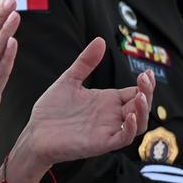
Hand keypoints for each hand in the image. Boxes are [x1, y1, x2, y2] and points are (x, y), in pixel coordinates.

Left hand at [9, 38, 153, 182]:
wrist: (35, 132)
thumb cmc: (52, 109)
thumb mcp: (70, 80)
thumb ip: (85, 62)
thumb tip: (100, 40)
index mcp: (107, 101)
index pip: (135, 92)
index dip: (145, 84)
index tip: (146, 72)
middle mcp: (111, 115)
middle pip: (141, 106)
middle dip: (148, 93)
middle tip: (144, 79)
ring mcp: (108, 130)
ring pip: (138, 124)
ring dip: (143, 110)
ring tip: (141, 96)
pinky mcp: (101, 143)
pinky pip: (123, 138)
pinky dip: (130, 128)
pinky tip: (128, 115)